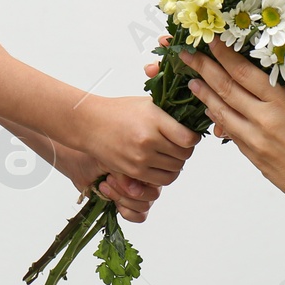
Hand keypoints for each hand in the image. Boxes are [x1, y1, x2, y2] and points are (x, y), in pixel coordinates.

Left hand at [49, 143, 160, 223]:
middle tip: (108, 180)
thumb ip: (125, 173)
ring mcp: (140, 195)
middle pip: (152, 195)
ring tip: (104, 186)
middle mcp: (148, 180)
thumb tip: (133, 189)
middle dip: (127, 190)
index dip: (140, 179)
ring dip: (122, 199)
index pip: (158, 177)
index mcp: (149, 164)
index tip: (120, 172)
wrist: (82, 164)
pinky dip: (126, 211)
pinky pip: (139, 217)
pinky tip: (110, 200)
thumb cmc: (98, 157)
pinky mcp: (131, 206)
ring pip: (144, 207)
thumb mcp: (111, 160)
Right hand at [76, 94, 200, 188]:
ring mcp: (141, 158)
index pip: (188, 139)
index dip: (194, 138)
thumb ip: (169, 114)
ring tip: (171, 155)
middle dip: (186, 151)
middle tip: (181, 145)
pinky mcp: (133, 171)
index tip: (191, 135)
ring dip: (177, 164)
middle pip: (184, 156)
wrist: (90, 124)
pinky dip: (165, 174)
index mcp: (154, 120)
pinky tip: (161, 164)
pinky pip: (161, 180)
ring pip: (175, 170)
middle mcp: (148, 141)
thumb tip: (191, 123)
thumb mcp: (147, 104)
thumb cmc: (119, 111)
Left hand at [179, 41, 284, 257]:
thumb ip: (283, 99)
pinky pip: (230, 133)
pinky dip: (218, 118)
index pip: (244, 72)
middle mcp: (264, 120)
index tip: (211, 40)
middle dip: (203, 68)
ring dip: (204, 94)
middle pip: (226, 88)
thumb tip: (262, 87)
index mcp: (283, 103)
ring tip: (191, 81)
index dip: (223, 54)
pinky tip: (211, 110)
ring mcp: (255, 141)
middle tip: (186, 55)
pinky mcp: (253, 157)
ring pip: (222, 111)